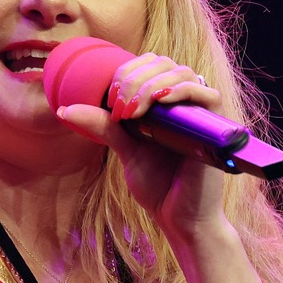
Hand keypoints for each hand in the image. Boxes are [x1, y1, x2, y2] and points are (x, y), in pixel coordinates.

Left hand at [54, 52, 230, 239]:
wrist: (179, 218)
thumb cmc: (157, 186)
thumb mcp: (125, 150)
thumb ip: (103, 127)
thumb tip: (65, 109)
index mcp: (163, 103)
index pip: (147, 65)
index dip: (126, 73)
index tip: (110, 102)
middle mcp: (183, 102)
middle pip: (162, 63)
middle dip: (134, 79)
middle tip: (120, 109)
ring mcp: (200, 112)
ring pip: (182, 73)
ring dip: (152, 84)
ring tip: (134, 111)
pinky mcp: (216, 126)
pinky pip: (207, 94)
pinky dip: (182, 91)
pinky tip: (160, 101)